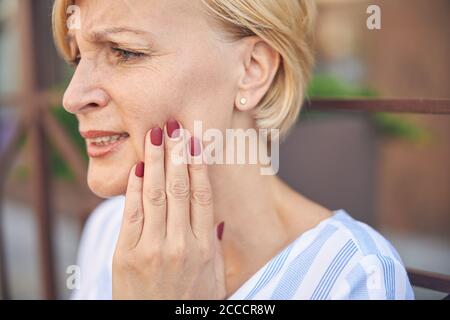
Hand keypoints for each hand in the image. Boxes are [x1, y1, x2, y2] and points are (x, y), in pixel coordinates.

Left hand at [112, 119, 225, 298]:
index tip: (196, 141)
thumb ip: (214, 245)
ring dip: (156, 161)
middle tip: (173, 126)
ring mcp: (152, 249)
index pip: (203, 196)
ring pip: (156, 195)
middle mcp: (180, 244)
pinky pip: (132, 214)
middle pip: (180, 189)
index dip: (199, 165)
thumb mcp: (214, 277)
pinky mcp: (126, 255)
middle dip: (176, 154)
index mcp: (204, 247)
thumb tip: (216, 218)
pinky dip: (135, 187)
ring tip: (155, 135)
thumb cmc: (190, 302)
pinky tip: (139, 167)